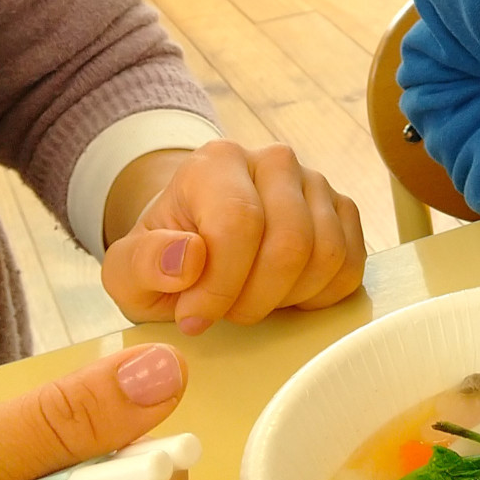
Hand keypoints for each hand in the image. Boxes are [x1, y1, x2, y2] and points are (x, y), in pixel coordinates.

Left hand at [103, 140, 366, 333]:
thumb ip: (144, 263)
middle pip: (291, 244)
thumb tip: (189, 259)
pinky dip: (319, 296)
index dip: (219, 287)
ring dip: (287, 299)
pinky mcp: (344, 211)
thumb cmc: (165, 260)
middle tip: (226, 312)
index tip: (193, 318)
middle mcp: (274, 161)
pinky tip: (284, 295)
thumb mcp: (127, 271)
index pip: (238, 225)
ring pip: (327, 256)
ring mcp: (316, 184)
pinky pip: (351, 266)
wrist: (196, 241)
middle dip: (256, 299)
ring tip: (251, 300)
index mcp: (217, 162)